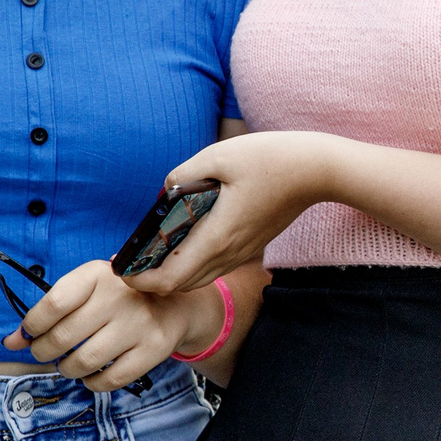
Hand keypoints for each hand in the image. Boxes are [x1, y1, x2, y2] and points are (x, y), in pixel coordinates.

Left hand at [3, 260, 186, 393]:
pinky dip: (91, 383)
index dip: (31, 326)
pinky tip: (90, 374)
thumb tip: (10, 342)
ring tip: (68, 364)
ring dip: (66, 369)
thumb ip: (48, 312)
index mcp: (98, 275)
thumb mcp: (85, 290)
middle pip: (62, 338)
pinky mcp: (152, 350)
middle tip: (45, 352)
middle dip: (43, 351)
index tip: (26, 335)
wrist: (173, 305)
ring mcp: (138, 325)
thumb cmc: (117, 298)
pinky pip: (109, 380)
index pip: (52, 305)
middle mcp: (119, 297)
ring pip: (83, 362)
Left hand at [123, 132, 341, 295]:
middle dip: (151, 279)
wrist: (318, 169)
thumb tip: (165, 191)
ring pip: (198, 277)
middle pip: (180, 284)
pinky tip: (184, 238)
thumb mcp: (218, 155)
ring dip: (172, 271)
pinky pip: (214, 265)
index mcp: (216, 237)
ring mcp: (242, 252)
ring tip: (151, 251)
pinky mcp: (251, 245)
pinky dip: (191, 262)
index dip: (140, 280)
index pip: (168, 279)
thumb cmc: (271, 159)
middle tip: (131, 259)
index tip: (122, 266)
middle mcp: (229, 253)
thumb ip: (183, 175)